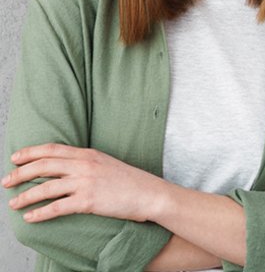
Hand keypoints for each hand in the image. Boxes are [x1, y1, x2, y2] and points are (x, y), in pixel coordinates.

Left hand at [2, 143, 166, 222]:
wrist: (148, 193)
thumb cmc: (128, 180)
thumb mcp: (104, 163)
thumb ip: (84, 162)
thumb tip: (64, 167)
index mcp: (87, 153)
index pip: (52, 149)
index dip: (30, 152)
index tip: (15, 157)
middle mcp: (83, 165)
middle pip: (44, 165)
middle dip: (21, 173)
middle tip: (6, 181)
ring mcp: (85, 182)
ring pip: (47, 187)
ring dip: (26, 196)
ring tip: (13, 203)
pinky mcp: (88, 202)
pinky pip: (57, 207)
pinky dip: (40, 213)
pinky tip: (30, 217)